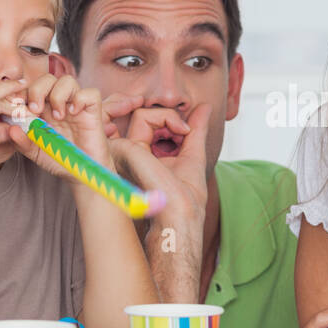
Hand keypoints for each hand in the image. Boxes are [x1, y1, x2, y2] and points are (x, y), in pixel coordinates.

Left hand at [3, 76, 134, 176]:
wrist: (82, 173)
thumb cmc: (61, 160)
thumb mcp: (35, 152)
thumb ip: (22, 142)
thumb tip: (11, 129)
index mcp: (44, 110)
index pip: (31, 88)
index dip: (23, 93)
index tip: (16, 107)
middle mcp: (59, 104)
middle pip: (47, 78)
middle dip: (37, 90)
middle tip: (36, 110)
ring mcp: (76, 106)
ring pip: (67, 81)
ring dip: (58, 95)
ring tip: (57, 116)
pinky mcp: (93, 111)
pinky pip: (90, 93)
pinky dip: (80, 99)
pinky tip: (74, 114)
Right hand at [112, 102, 211, 225]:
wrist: (179, 220)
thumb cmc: (184, 203)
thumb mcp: (193, 156)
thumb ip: (195, 131)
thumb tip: (205, 107)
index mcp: (140, 158)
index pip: (149, 124)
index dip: (171, 121)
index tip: (188, 133)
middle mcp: (128, 155)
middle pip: (145, 117)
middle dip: (170, 117)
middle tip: (186, 132)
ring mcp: (123, 152)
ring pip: (142, 113)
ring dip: (169, 116)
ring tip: (183, 132)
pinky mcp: (123, 149)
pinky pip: (142, 116)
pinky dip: (166, 116)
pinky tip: (181, 131)